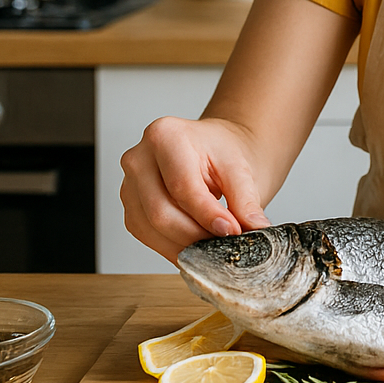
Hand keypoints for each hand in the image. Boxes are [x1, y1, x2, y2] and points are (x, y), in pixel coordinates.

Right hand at [119, 116, 272, 262]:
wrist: (211, 151)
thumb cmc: (221, 154)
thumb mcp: (239, 169)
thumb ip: (245, 200)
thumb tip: (255, 229)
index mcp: (165, 135)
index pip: (182, 186)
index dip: (208, 215)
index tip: (232, 232)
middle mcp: (138, 158)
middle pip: (161, 212)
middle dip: (196, 235)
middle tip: (225, 245)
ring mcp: (128, 184)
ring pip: (150, 229)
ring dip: (184, 245)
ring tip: (214, 246)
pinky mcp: (130, 207)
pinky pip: (145, 235)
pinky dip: (172, 247)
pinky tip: (196, 246)